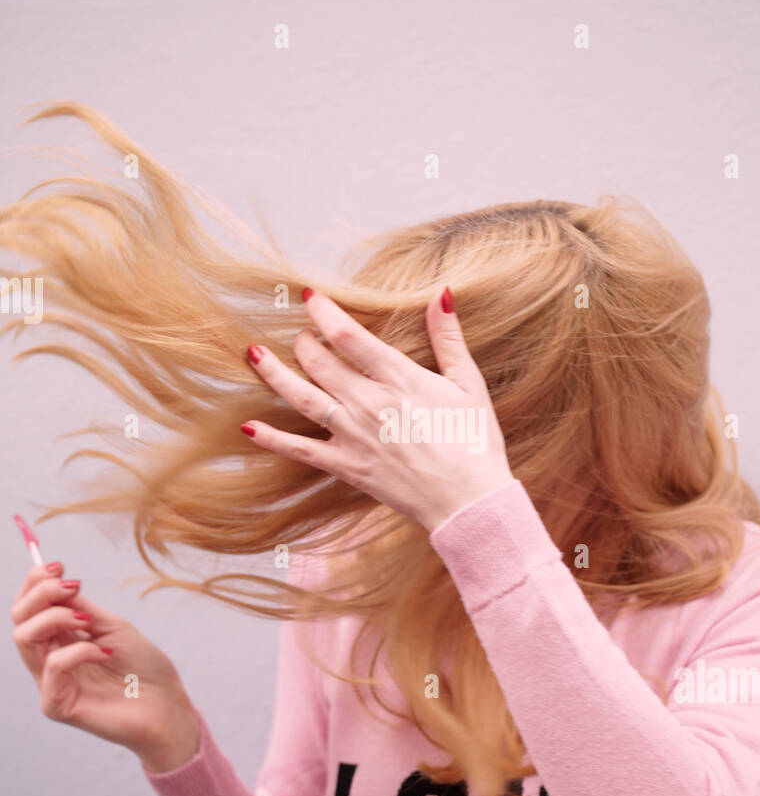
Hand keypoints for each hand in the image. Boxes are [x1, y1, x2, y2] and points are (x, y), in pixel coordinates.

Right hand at [11, 562, 200, 772]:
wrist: (167, 705)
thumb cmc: (144, 668)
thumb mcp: (112, 627)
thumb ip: (80, 609)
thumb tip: (56, 584)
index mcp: (60, 640)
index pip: (29, 609)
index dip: (35, 583)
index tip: (58, 565)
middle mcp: (49, 660)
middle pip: (19, 619)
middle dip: (40, 593)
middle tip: (72, 586)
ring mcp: (50, 684)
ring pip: (24, 638)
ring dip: (56, 617)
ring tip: (88, 622)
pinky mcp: (57, 705)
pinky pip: (51, 666)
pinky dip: (78, 650)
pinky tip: (103, 652)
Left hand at [241, 286, 515, 532]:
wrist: (468, 502)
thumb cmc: (475, 443)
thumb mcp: (468, 384)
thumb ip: (449, 338)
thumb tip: (441, 293)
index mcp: (399, 378)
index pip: (349, 336)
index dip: (325, 312)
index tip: (310, 296)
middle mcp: (368, 403)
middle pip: (320, 362)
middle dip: (304, 341)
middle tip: (300, 333)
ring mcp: (353, 436)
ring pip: (302, 397)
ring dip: (274, 373)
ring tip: (254, 354)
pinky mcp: (346, 466)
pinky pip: (299, 450)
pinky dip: (272, 438)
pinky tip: (247, 426)